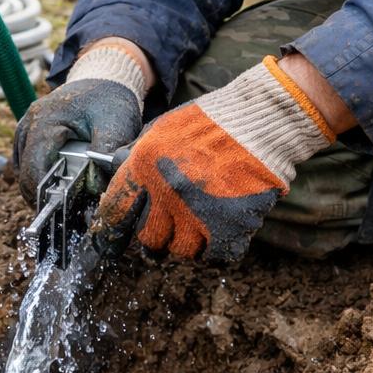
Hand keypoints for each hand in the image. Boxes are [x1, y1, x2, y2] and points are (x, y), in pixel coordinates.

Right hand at [12, 45, 148, 204]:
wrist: (103, 80)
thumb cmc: (110, 102)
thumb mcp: (117, 126)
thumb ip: (107, 156)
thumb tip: (96, 189)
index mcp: (45, 120)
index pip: (34, 166)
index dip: (43, 193)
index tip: (59, 212)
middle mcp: (29, 123)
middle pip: (23, 171)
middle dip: (40, 194)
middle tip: (62, 212)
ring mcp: (25, 128)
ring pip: (21, 169)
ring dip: (37, 186)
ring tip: (60, 200)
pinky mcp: (28, 134)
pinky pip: (25, 162)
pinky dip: (37, 176)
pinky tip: (55, 186)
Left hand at [93, 56, 339, 261]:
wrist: (262, 117)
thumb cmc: (212, 119)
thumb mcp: (162, 127)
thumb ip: (138, 156)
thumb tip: (117, 176)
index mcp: (145, 166)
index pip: (115, 212)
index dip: (110, 232)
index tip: (110, 242)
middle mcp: (168, 192)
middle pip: (149, 240)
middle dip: (156, 239)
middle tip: (166, 232)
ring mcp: (199, 211)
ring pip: (182, 251)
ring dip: (188, 242)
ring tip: (198, 225)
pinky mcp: (231, 225)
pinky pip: (215, 255)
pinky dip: (217, 249)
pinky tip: (219, 233)